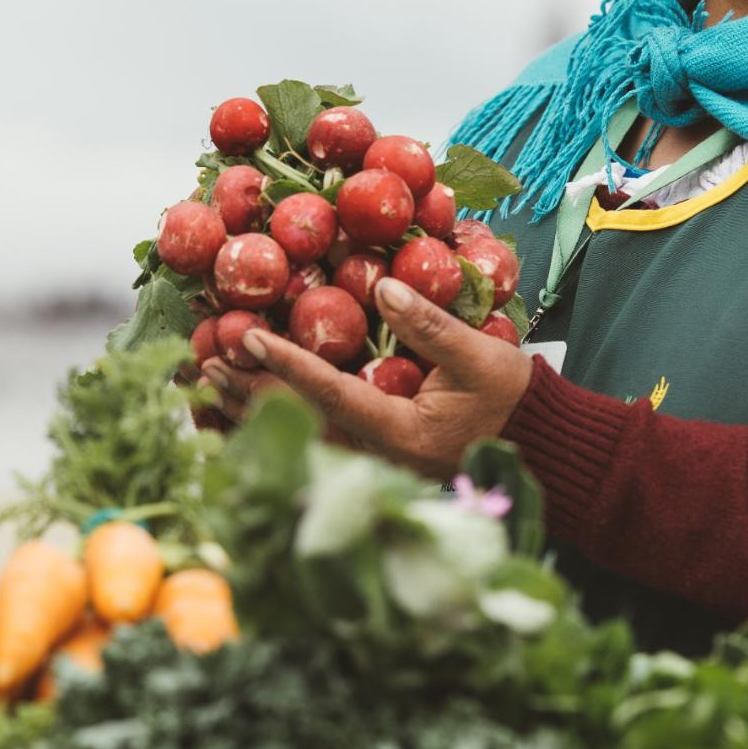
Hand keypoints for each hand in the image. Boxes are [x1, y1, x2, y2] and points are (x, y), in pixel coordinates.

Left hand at [201, 278, 534, 481]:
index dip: (287, 365)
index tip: (249, 338)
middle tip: (208, 359)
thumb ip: (430, 324)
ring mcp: (372, 463)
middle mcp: (377, 456)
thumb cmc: (511, 399)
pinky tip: (240, 408)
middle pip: (299, 421)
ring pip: (297, 435)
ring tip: (209, 383)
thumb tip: (382, 284)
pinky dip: (274, 422)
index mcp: (400, 433)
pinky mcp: (372, 459)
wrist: (540, 444)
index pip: (331, 394)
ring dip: (252, 409)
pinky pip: (311, 442)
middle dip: (251, 390)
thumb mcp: (480, 357)